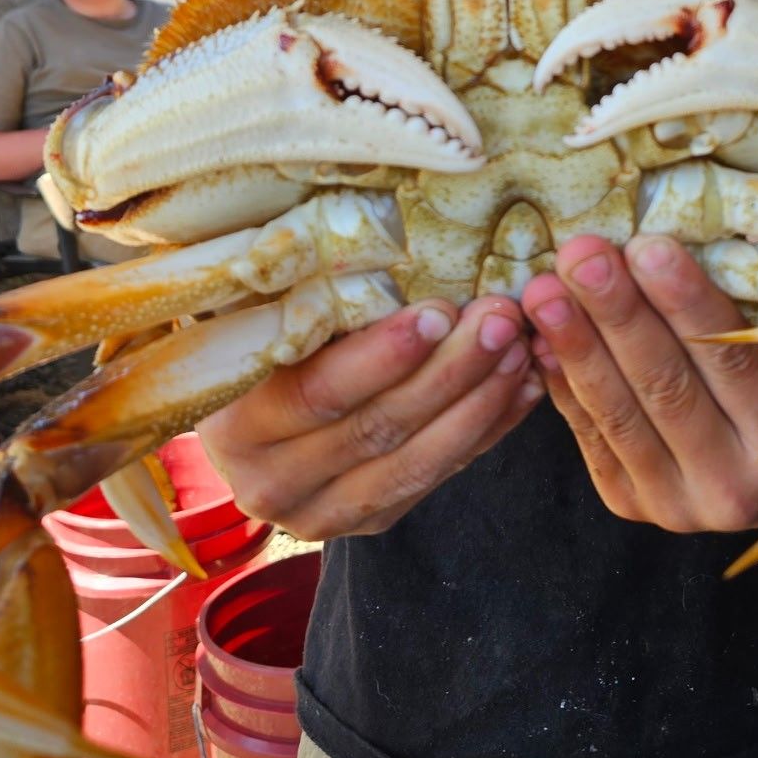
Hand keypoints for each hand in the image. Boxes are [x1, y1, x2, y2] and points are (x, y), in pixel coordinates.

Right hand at [198, 297, 542, 539]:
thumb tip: (372, 235)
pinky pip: (437, 478)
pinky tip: (524, 387)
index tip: (439, 311)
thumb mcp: (253, 318)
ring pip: (416, 463)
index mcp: (234, 426)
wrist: (238, 419)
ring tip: (521, 348)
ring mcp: (321, 514)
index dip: (382, 356)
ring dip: (479, 403)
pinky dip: (485, 431)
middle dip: (449, 372)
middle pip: (376, 429)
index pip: (317, 393)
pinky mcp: (367, 522)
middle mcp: (270, 484)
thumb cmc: (250, 341)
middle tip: (500, 318)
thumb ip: (297, 295)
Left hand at [521, 235, 757, 535]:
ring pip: (616, 413)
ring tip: (544, 289)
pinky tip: (537, 336)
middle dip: (617, 314)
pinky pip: (589, 434)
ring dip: (575, 344)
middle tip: (582, 255)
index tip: (648, 246)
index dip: (686, 304)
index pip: (732, 362)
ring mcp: (675, 504)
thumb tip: (712, 237)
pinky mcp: (629, 503)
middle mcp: (733, 486)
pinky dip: (562, 381)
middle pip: (664, 386)